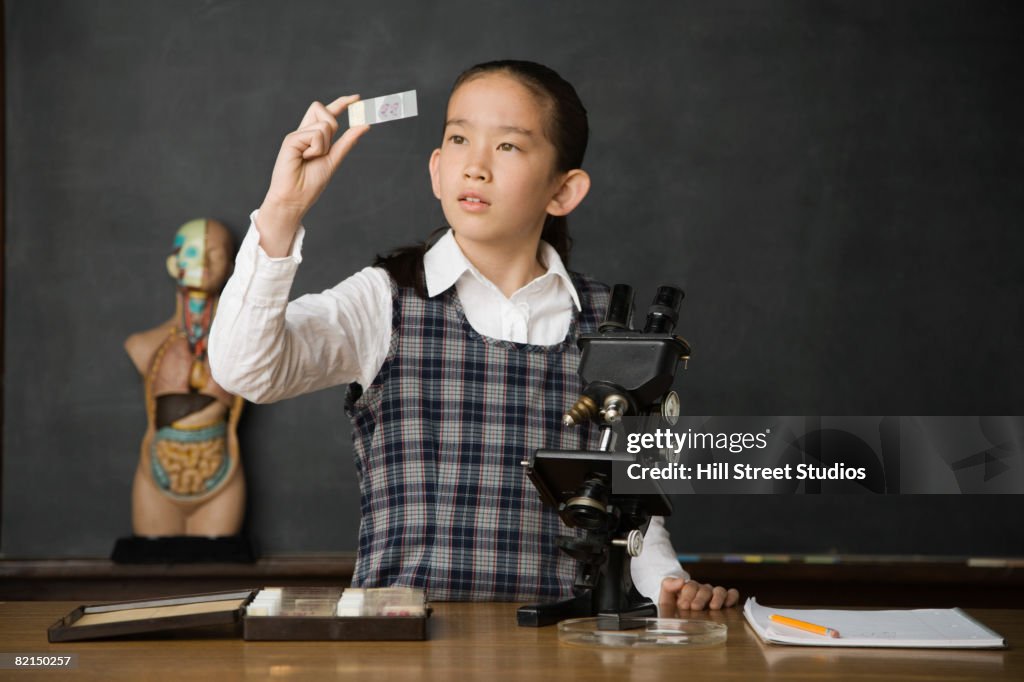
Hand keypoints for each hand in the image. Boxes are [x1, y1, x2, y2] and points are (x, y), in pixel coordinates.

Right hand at [258, 95, 370, 255]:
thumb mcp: (334, 159)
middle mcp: (304, 132)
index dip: (342, 103)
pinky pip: (316, 135)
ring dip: (324, 145)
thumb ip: (347, 142)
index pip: (328, 113)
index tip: (357, 98)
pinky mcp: (291, 139)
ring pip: (324, 124)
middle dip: (332, 125)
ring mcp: (297, 134)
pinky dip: (316, 149)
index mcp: (313, 137)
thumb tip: (365, 125)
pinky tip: (304, 158)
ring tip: (310, 158)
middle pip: (324, 111)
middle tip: (323, 150)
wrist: (295, 198)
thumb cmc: (310, 183)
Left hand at [658, 576, 739, 615]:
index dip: (687, 594)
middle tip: (695, 607)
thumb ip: (668, 585)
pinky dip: (732, 597)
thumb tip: (681, 580)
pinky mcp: (725, 601)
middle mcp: (702, 590)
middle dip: (700, 598)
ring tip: (713, 607)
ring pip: (719, 591)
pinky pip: (732, 594)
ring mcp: (714, 595)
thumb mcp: (666, 596)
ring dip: (717, 598)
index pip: (690, 586)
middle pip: (705, 589)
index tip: (683, 605)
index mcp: (689, 588)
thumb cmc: (674, 604)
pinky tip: (728, 604)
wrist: (680, 614)